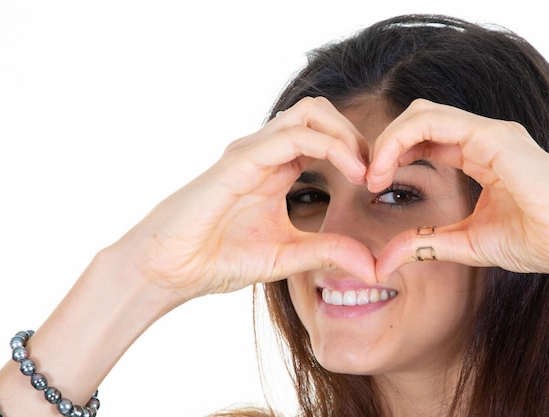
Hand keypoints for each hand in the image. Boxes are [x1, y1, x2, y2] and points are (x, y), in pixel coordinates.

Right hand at [110, 97, 376, 306]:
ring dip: (346, 134)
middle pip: (320, 112)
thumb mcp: (286, 257)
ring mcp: (251, 152)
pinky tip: (350, 172)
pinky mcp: (240, 160)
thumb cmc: (217, 258)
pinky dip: (329, 147)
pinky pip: (292, 137)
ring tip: (364, 170)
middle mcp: (264, 152)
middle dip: (355, 134)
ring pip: (310, 113)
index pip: (323, 134)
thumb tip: (373, 266)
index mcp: (274, 168)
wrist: (170, 268)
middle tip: (375, 171)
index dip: (356, 150)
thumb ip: (327, 253)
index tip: (378, 183)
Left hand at [369, 99, 548, 285]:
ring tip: (374, 175)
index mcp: (479, 154)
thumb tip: (384, 260)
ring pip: (422, 113)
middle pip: (418, 119)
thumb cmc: (535, 240)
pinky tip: (387, 169)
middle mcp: (483, 137)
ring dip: (389, 140)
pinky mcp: (494, 137)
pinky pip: (434, 123)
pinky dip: (401, 140)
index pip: (424, 138)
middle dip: (386, 143)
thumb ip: (425, 244)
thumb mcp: (465, 243)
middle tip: (369, 178)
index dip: (393, 155)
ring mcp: (489, 133)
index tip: (374, 184)